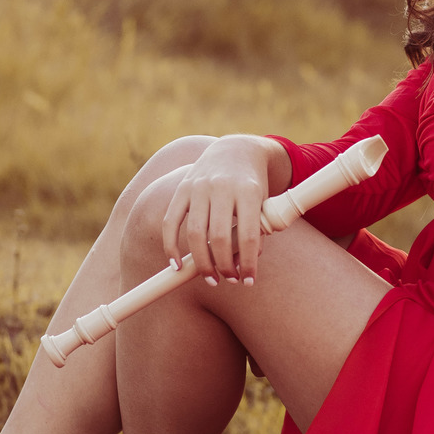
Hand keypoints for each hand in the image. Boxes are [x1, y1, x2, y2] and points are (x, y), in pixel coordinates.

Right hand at [161, 135, 289, 286]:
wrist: (235, 151)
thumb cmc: (252, 185)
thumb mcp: (263, 204)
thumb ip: (257, 231)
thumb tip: (242, 264)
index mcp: (248, 190)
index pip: (248, 235)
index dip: (248, 263)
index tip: (249, 281)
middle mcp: (222, 187)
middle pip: (219, 237)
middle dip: (224, 266)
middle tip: (229, 280)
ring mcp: (199, 187)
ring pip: (195, 233)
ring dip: (202, 262)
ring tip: (210, 278)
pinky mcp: (182, 189)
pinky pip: (170, 222)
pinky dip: (171, 247)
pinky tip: (177, 265)